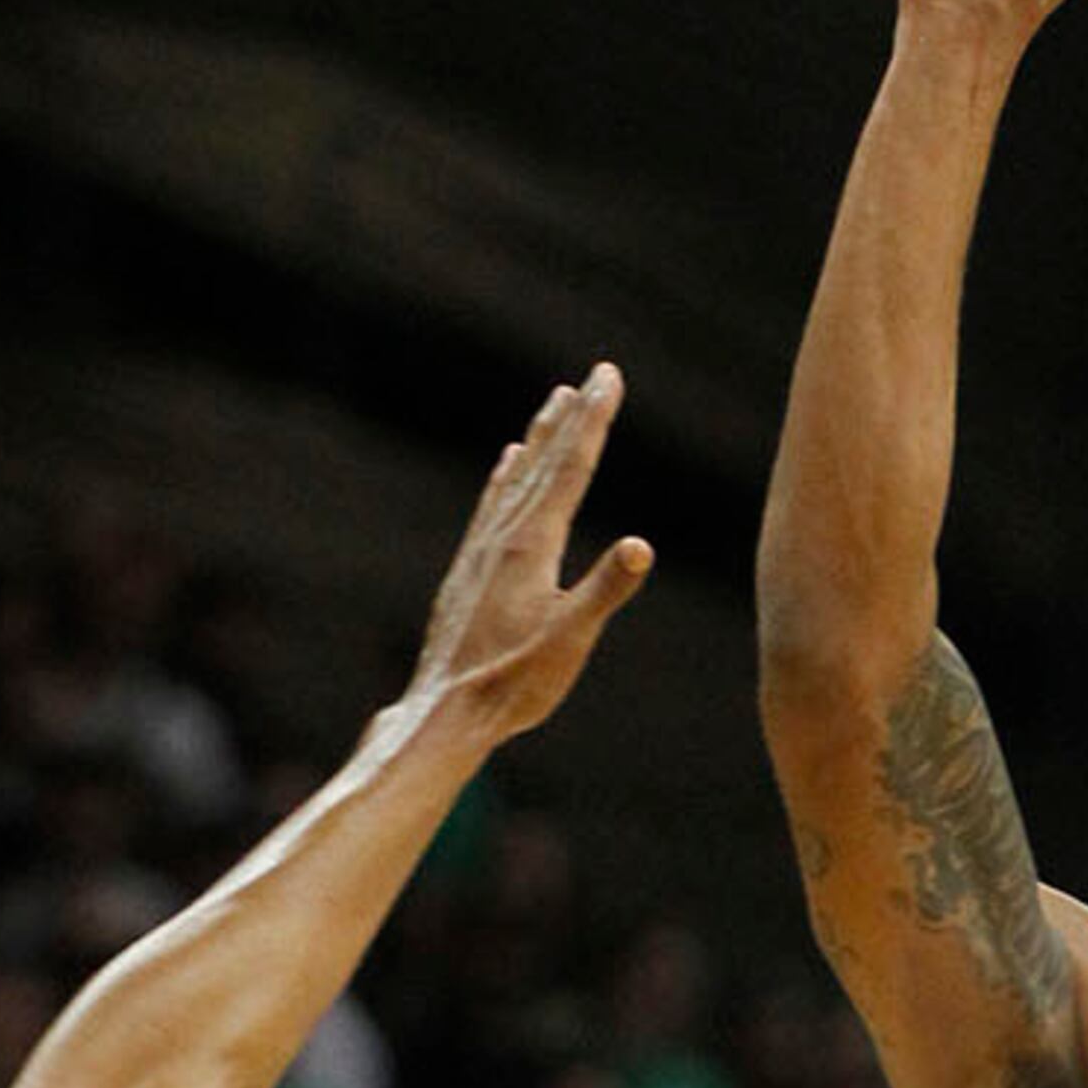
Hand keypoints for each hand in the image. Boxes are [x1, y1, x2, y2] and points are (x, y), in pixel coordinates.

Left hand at [411, 372, 653, 742]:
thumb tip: (640, 546)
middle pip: (544, 462)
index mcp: (531, 544)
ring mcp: (482, 550)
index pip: (570, 468)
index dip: (594, 420)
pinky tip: (507, 464)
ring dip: (540, 438)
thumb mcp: (570, 640)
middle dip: (574, 417)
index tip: (608, 377)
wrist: (446, 710)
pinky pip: (492, 504)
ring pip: (515, 478)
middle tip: (593, 377)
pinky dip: (507, 475)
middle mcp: (503, 535)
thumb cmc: (513, 683)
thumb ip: (604, 590)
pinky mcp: (469, 569)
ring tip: (555, 405)